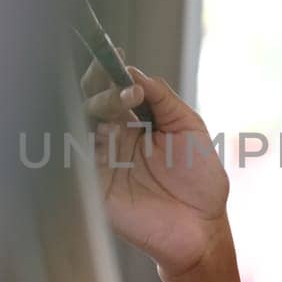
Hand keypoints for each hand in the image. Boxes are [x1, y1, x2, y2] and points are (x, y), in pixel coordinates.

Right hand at [80, 51, 229, 276]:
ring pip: (81, 126)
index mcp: (134, 123)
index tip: (115, 54)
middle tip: (124, 86)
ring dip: (98, 109)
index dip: (109, 70)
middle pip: (91, 103)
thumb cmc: (200, 179)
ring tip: (122, 104)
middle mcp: (113, 139)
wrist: (203, 227)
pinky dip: (83, 143)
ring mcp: (102, 162)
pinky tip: (104, 133)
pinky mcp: (95, 189)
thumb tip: (135, 72)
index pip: (112, 89)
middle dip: (103, 88)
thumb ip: (163, 99)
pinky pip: (77, 162)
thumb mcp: (189, 128)